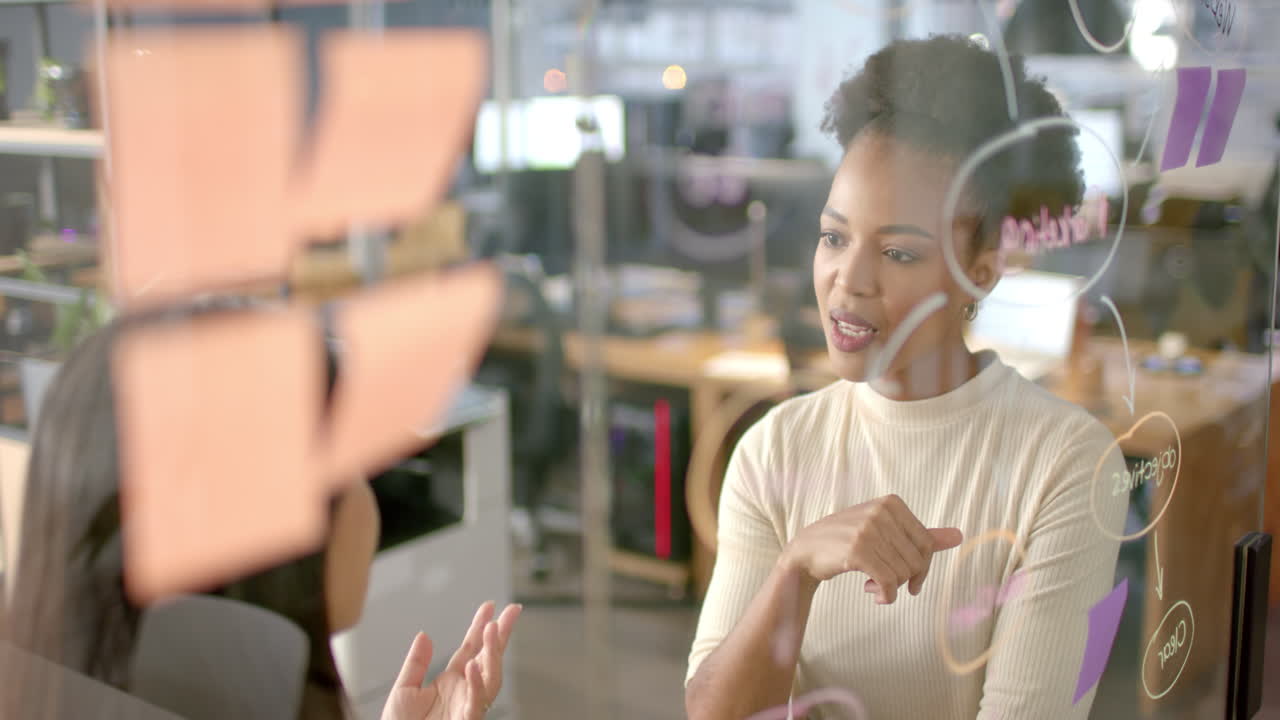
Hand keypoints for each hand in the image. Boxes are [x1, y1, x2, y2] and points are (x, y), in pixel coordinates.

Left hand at [380, 601, 522, 719]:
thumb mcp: (404, 690)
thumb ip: (416, 663)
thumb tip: (425, 635)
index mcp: (451, 681)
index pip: (471, 648)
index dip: (480, 627)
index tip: (489, 607)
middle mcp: (465, 690)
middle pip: (489, 657)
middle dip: (501, 634)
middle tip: (512, 611)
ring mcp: (468, 705)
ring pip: (490, 677)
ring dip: (492, 653)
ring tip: (492, 630)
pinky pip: (476, 701)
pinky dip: (476, 684)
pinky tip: (472, 666)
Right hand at [780, 494, 962, 603]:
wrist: (807, 550)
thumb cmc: (848, 540)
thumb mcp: (884, 532)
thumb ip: (921, 535)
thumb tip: (959, 535)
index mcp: (891, 503)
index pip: (927, 543)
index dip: (922, 567)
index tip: (911, 578)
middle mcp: (881, 512)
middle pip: (917, 560)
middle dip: (906, 579)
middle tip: (888, 583)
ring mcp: (868, 530)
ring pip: (903, 573)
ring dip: (891, 588)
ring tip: (873, 584)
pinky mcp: (857, 551)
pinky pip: (889, 583)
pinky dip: (886, 596)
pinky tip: (873, 594)